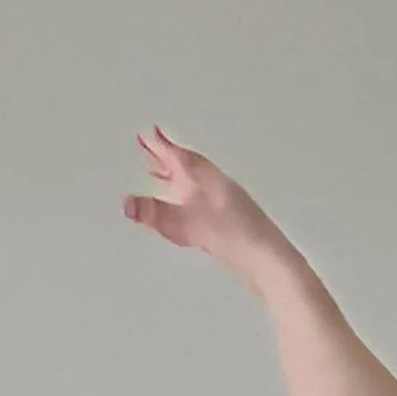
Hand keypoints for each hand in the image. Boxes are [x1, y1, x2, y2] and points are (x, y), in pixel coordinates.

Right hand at [122, 127, 289, 287]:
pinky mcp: (228, 223)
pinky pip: (200, 203)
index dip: (160, 146)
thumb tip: (128, 205)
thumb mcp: (188, 225)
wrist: (269, 261)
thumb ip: (156, 214)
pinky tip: (187, 208)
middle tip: (147, 145)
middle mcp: (213, 187)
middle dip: (164, 156)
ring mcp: (222, 204)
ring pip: (192, 184)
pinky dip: (187, 198)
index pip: (176, 156)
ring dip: (174, 177)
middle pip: (184, 166)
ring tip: (159, 174)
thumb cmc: (237, 235)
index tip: (147, 134)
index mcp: (203, 178)